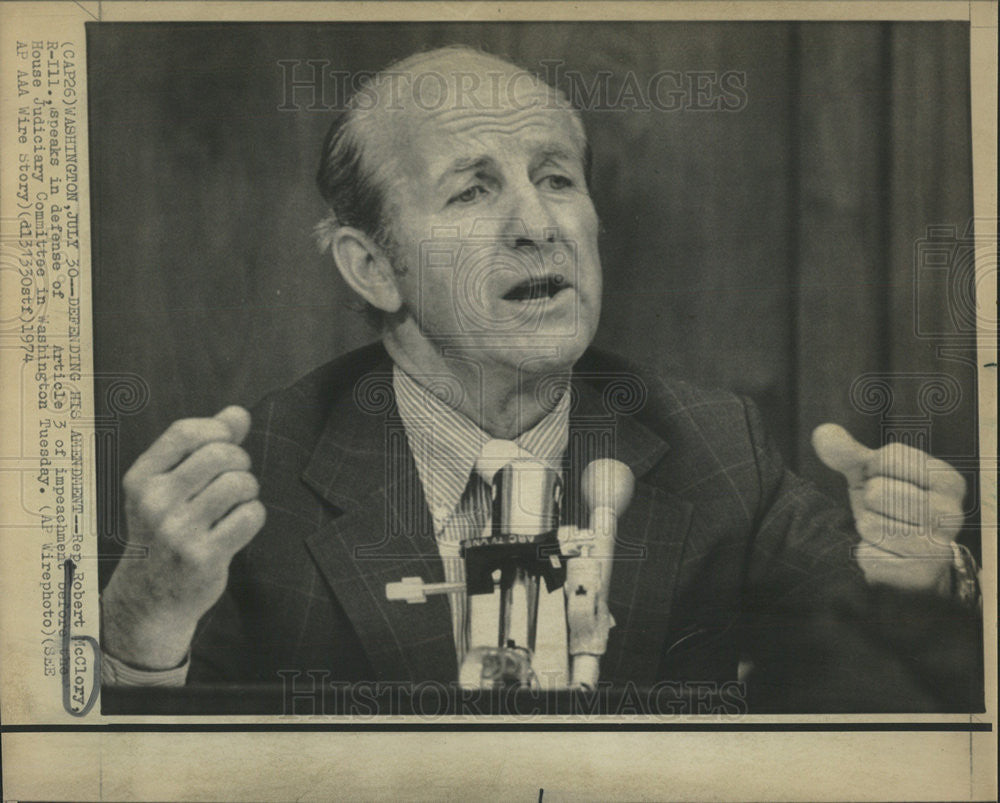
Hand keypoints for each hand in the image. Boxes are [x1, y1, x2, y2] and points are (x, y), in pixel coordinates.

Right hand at [101, 406, 265, 668]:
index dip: (217, 430)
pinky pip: (249, 516)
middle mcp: (154, 503)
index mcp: (140, 480)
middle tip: (236, 478)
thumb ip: (204, 446)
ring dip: (248, 489)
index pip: (185, 432)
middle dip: (239, 460)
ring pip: (238, 484)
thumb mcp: (170, 487)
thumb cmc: (168, 529)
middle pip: (219, 454)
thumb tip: (239, 412)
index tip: (224, 443)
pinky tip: (239, 524)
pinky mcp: (203, 557)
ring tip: (238, 501)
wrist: (150, 598)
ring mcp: (177, 532)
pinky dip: (253, 515)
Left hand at [812, 423, 965, 594]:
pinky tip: (886, 556)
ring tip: (886, 533)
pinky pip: (868, 555)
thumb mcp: (870, 474)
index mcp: (948, 481)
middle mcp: (952, 514)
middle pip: (877, 491)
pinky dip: (866, 554)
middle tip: (886, 512)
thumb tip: (822, 433)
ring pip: (870, 524)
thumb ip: (847, 452)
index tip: (888, 482)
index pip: (888, 457)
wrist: (905, 561)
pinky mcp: (919, 577)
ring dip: (867, 528)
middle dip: (869, 502)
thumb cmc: (889, 507)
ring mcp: (939, 548)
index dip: (874, 470)